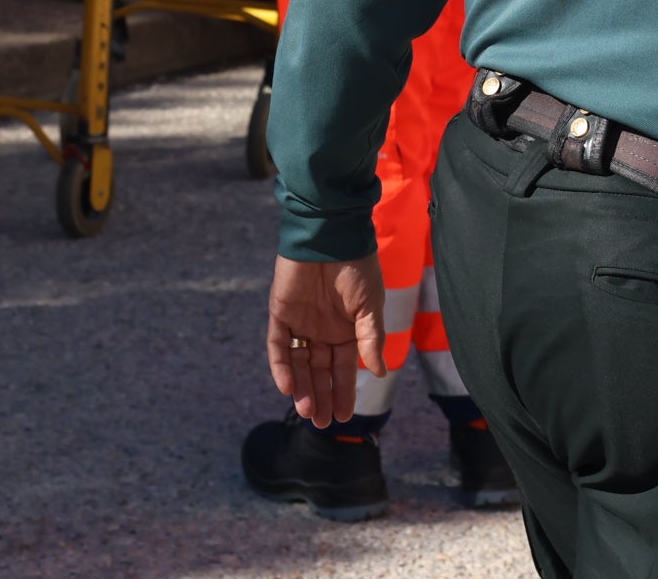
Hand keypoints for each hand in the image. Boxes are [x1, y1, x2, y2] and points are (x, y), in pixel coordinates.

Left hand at [265, 254, 386, 427]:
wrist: (330, 234)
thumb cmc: (357, 268)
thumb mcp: (370, 306)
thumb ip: (371, 339)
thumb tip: (379, 372)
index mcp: (347, 330)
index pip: (344, 368)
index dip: (344, 391)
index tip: (345, 416)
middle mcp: (323, 330)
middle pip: (320, 371)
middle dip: (321, 397)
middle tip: (322, 423)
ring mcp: (301, 322)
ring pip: (299, 363)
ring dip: (302, 388)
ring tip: (307, 412)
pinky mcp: (281, 312)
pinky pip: (278, 345)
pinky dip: (282, 366)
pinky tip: (288, 386)